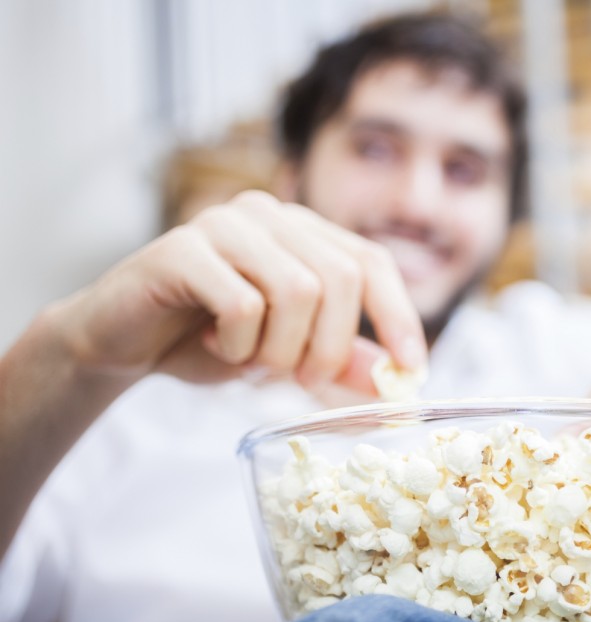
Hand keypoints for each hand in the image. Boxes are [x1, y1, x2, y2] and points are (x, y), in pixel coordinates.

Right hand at [49, 191, 426, 392]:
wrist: (120, 342)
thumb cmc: (207, 342)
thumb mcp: (286, 357)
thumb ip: (339, 362)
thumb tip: (397, 381)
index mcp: (301, 231)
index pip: (370, 262)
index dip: (397, 315)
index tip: (413, 368)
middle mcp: (267, 215)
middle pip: (339, 278)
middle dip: (331, 346)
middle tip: (304, 380)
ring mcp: (223, 224)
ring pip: (297, 290)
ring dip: (281, 349)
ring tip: (252, 362)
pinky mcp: (180, 248)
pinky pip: (242, 304)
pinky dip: (238, 345)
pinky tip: (215, 346)